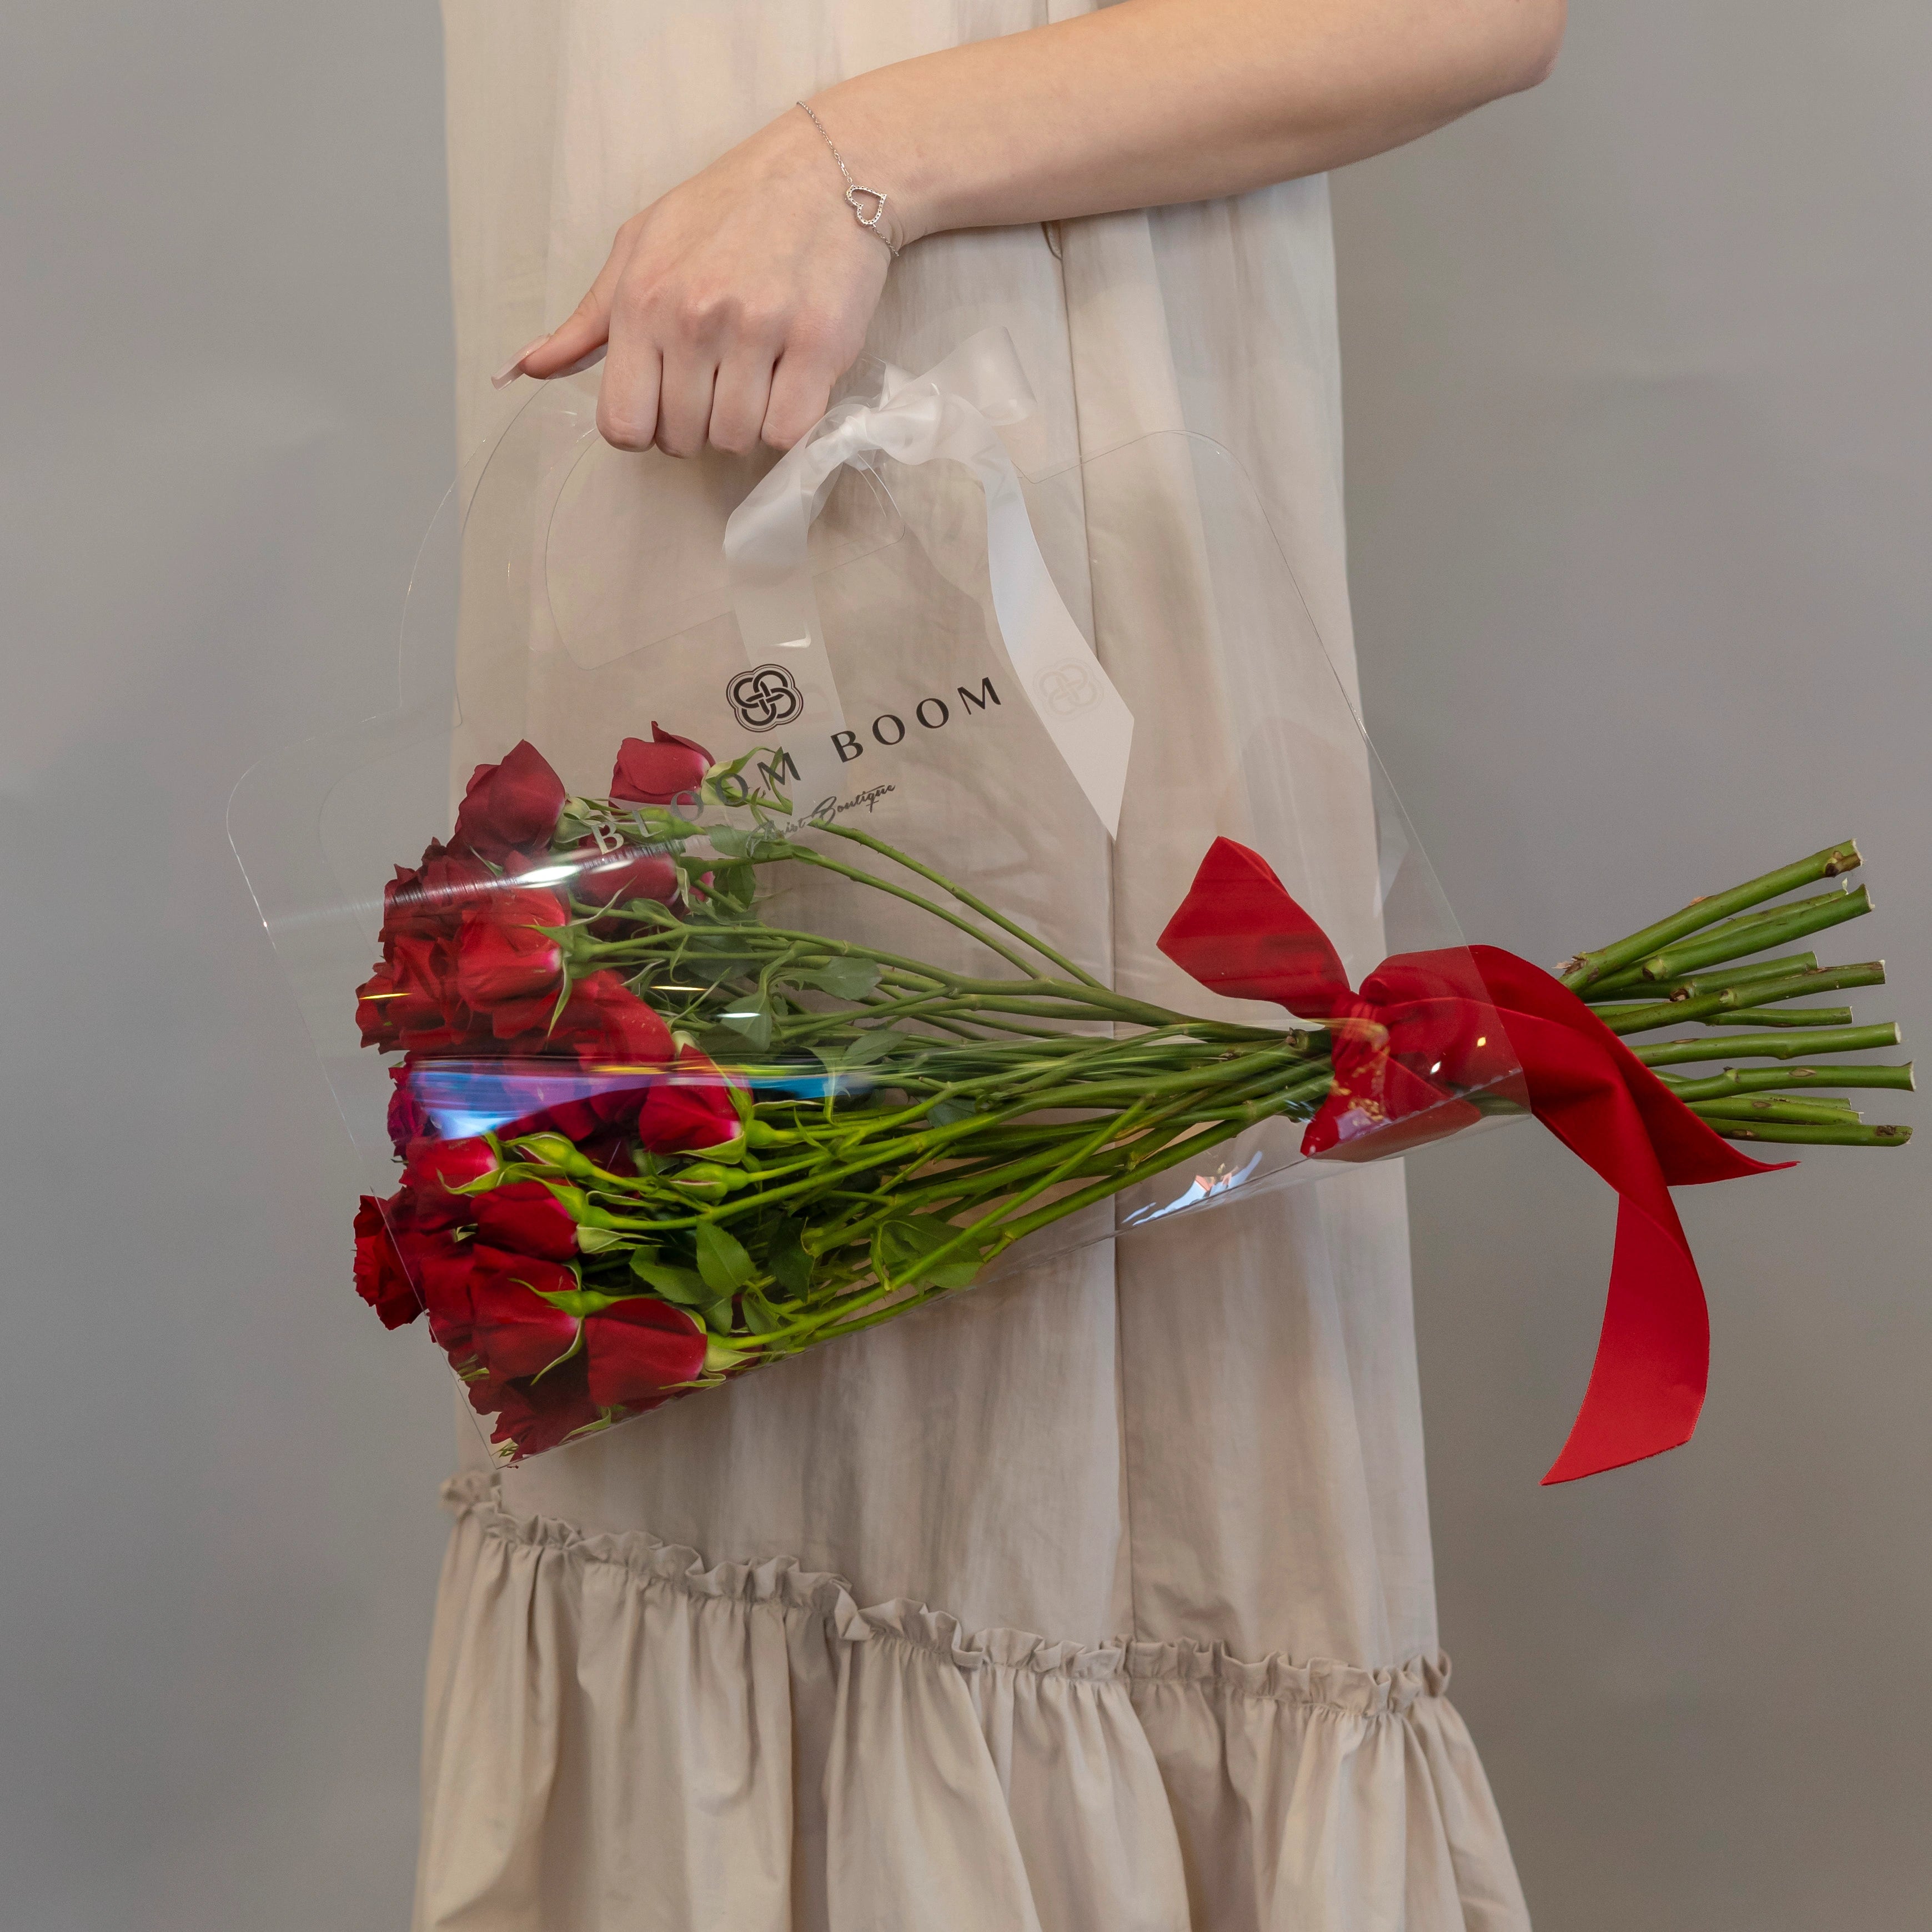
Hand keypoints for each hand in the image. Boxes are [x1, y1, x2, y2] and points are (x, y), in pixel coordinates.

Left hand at [497, 108, 893, 455]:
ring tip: (756, 377)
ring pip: (737, 440)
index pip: (623, 425)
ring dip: (745, 424)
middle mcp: (694, 319)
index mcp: (643, 301)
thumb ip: (589, 319)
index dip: (644, 429)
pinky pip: (789, 431)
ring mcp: (757, 333)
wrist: (822, 171)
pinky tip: (789, 383)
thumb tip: (529, 366)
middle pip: (683, 440)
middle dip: (698, 425)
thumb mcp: (641, 247)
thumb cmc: (726, 209)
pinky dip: (788, 422)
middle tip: (719, 382)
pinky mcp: (819, 345)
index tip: (666, 404)